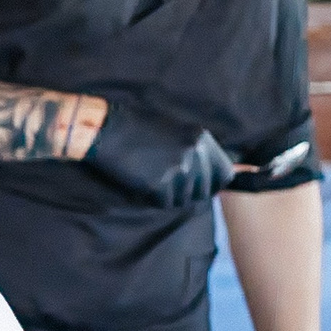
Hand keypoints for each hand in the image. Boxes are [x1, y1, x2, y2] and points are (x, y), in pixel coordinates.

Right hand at [80, 103, 235, 206]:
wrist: (106, 130)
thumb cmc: (135, 127)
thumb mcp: (175, 131)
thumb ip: (195, 149)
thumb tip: (212, 173)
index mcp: (201, 139)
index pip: (224, 173)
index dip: (213, 183)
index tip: (203, 185)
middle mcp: (194, 154)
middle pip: (205, 190)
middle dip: (189, 191)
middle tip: (169, 183)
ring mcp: (177, 171)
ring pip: (184, 198)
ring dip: (170, 195)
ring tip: (152, 178)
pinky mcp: (158, 186)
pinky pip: (164, 203)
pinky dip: (154, 198)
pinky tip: (143, 182)